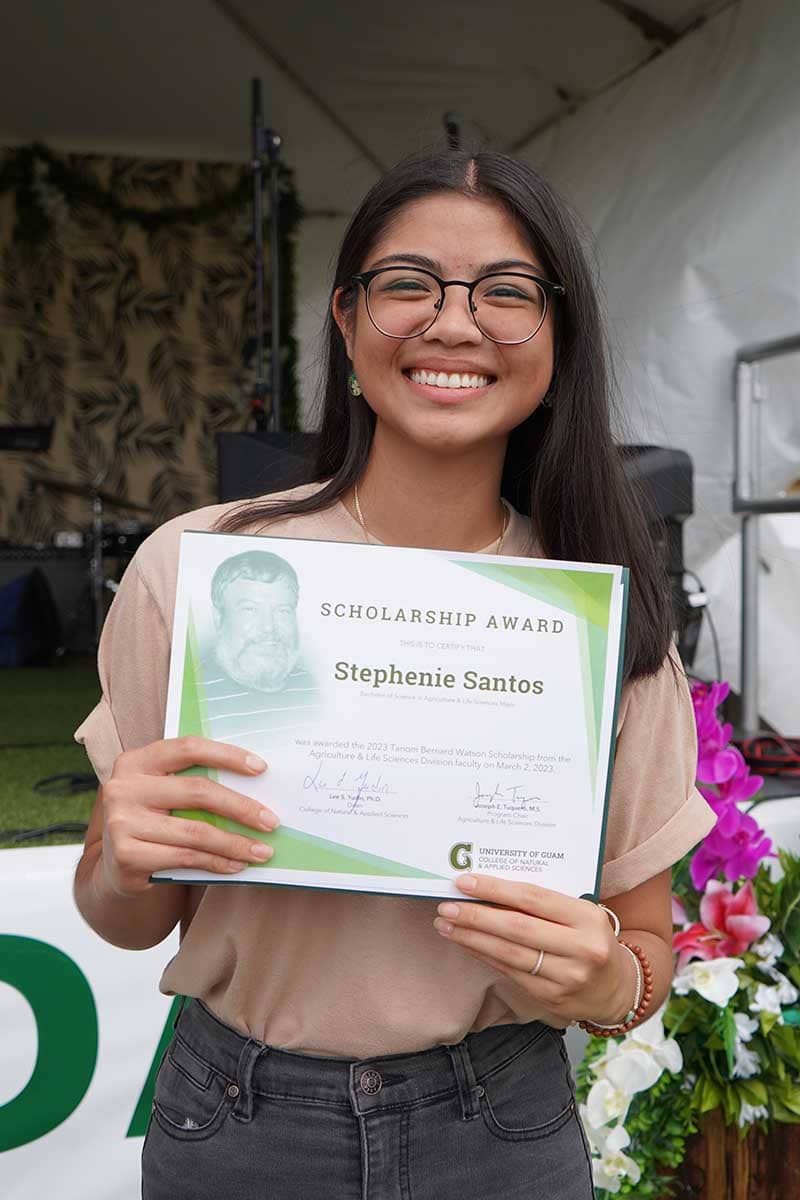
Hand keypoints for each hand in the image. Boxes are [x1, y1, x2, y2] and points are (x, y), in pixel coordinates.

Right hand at [100, 736, 278, 897]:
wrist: (116, 865)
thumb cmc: (153, 820)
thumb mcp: (164, 792)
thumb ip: (193, 783)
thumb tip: (256, 786)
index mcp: (136, 761)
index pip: (188, 748)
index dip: (227, 756)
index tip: (261, 768)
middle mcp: (124, 787)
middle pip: (197, 792)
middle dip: (241, 807)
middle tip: (271, 821)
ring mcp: (121, 822)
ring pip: (195, 831)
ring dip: (236, 843)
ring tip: (262, 851)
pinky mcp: (126, 855)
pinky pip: (186, 857)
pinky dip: (218, 862)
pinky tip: (237, 865)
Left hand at [433, 874, 633, 1024]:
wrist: (618, 988)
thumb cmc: (591, 938)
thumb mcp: (580, 913)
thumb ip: (545, 902)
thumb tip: (491, 888)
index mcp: (587, 918)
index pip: (533, 898)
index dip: (496, 890)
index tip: (465, 882)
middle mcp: (581, 948)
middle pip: (517, 928)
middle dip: (476, 916)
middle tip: (446, 906)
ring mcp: (567, 977)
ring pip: (509, 954)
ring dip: (472, 938)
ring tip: (446, 925)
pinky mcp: (552, 998)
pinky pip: (510, 972)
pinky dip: (485, 956)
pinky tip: (467, 944)